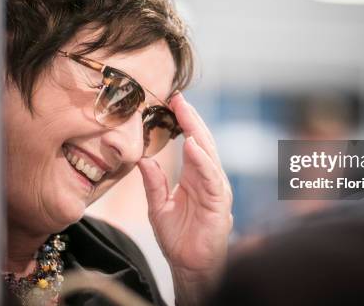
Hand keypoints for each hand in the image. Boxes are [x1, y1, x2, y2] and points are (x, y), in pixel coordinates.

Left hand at [137, 93, 232, 304]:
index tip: (172, 100)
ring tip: (184, 112)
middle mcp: (208, 178)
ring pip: (208, 154)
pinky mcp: (219, 202)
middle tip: (178, 97)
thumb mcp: (159, 206)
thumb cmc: (179, 238)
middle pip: (201, 141)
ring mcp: (216, 188)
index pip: (191, 142)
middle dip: (190, 118)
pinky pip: (211, 177)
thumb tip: (143, 159)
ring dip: (197, 132)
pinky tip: (192, 146)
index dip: (184, 121)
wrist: (190, 266)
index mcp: (195, 176)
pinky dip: (203, 161)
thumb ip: (154, 182)